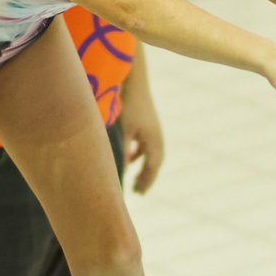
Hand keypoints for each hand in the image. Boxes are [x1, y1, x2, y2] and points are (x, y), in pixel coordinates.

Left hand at [116, 78, 164, 193]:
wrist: (133, 82)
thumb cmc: (127, 106)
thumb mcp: (123, 132)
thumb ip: (122, 152)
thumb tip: (120, 171)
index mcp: (153, 141)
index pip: (152, 167)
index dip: (145, 182)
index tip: (138, 193)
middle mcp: (156, 137)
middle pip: (154, 163)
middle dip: (146, 177)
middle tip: (138, 192)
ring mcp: (152, 130)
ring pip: (150, 154)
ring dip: (143, 167)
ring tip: (134, 179)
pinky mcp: (147, 124)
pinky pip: (145, 145)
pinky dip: (139, 154)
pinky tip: (130, 158)